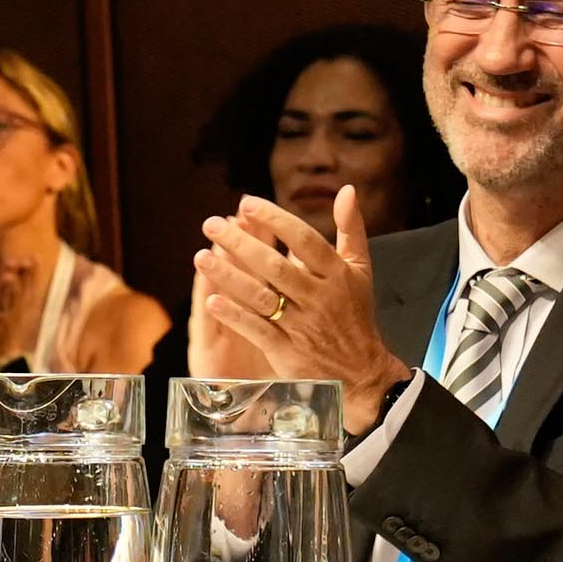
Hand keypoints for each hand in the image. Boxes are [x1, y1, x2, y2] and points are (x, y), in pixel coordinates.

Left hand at [193, 188, 407, 433]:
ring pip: (261, 297)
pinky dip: (234, 315)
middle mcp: (319, 297)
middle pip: (274, 266)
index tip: (247, 203)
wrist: (361, 371)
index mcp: (336, 274)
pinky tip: (211, 300)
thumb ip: (350, 229)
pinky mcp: (288, 351)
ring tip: (200, 257)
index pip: (303, 239)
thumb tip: (347, 190)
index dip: (275, 220)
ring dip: (229, 277)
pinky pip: (257, 330)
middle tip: (211, 225)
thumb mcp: (360, 269)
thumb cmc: (355, 314)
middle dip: (240, 244)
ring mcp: (302, 326)